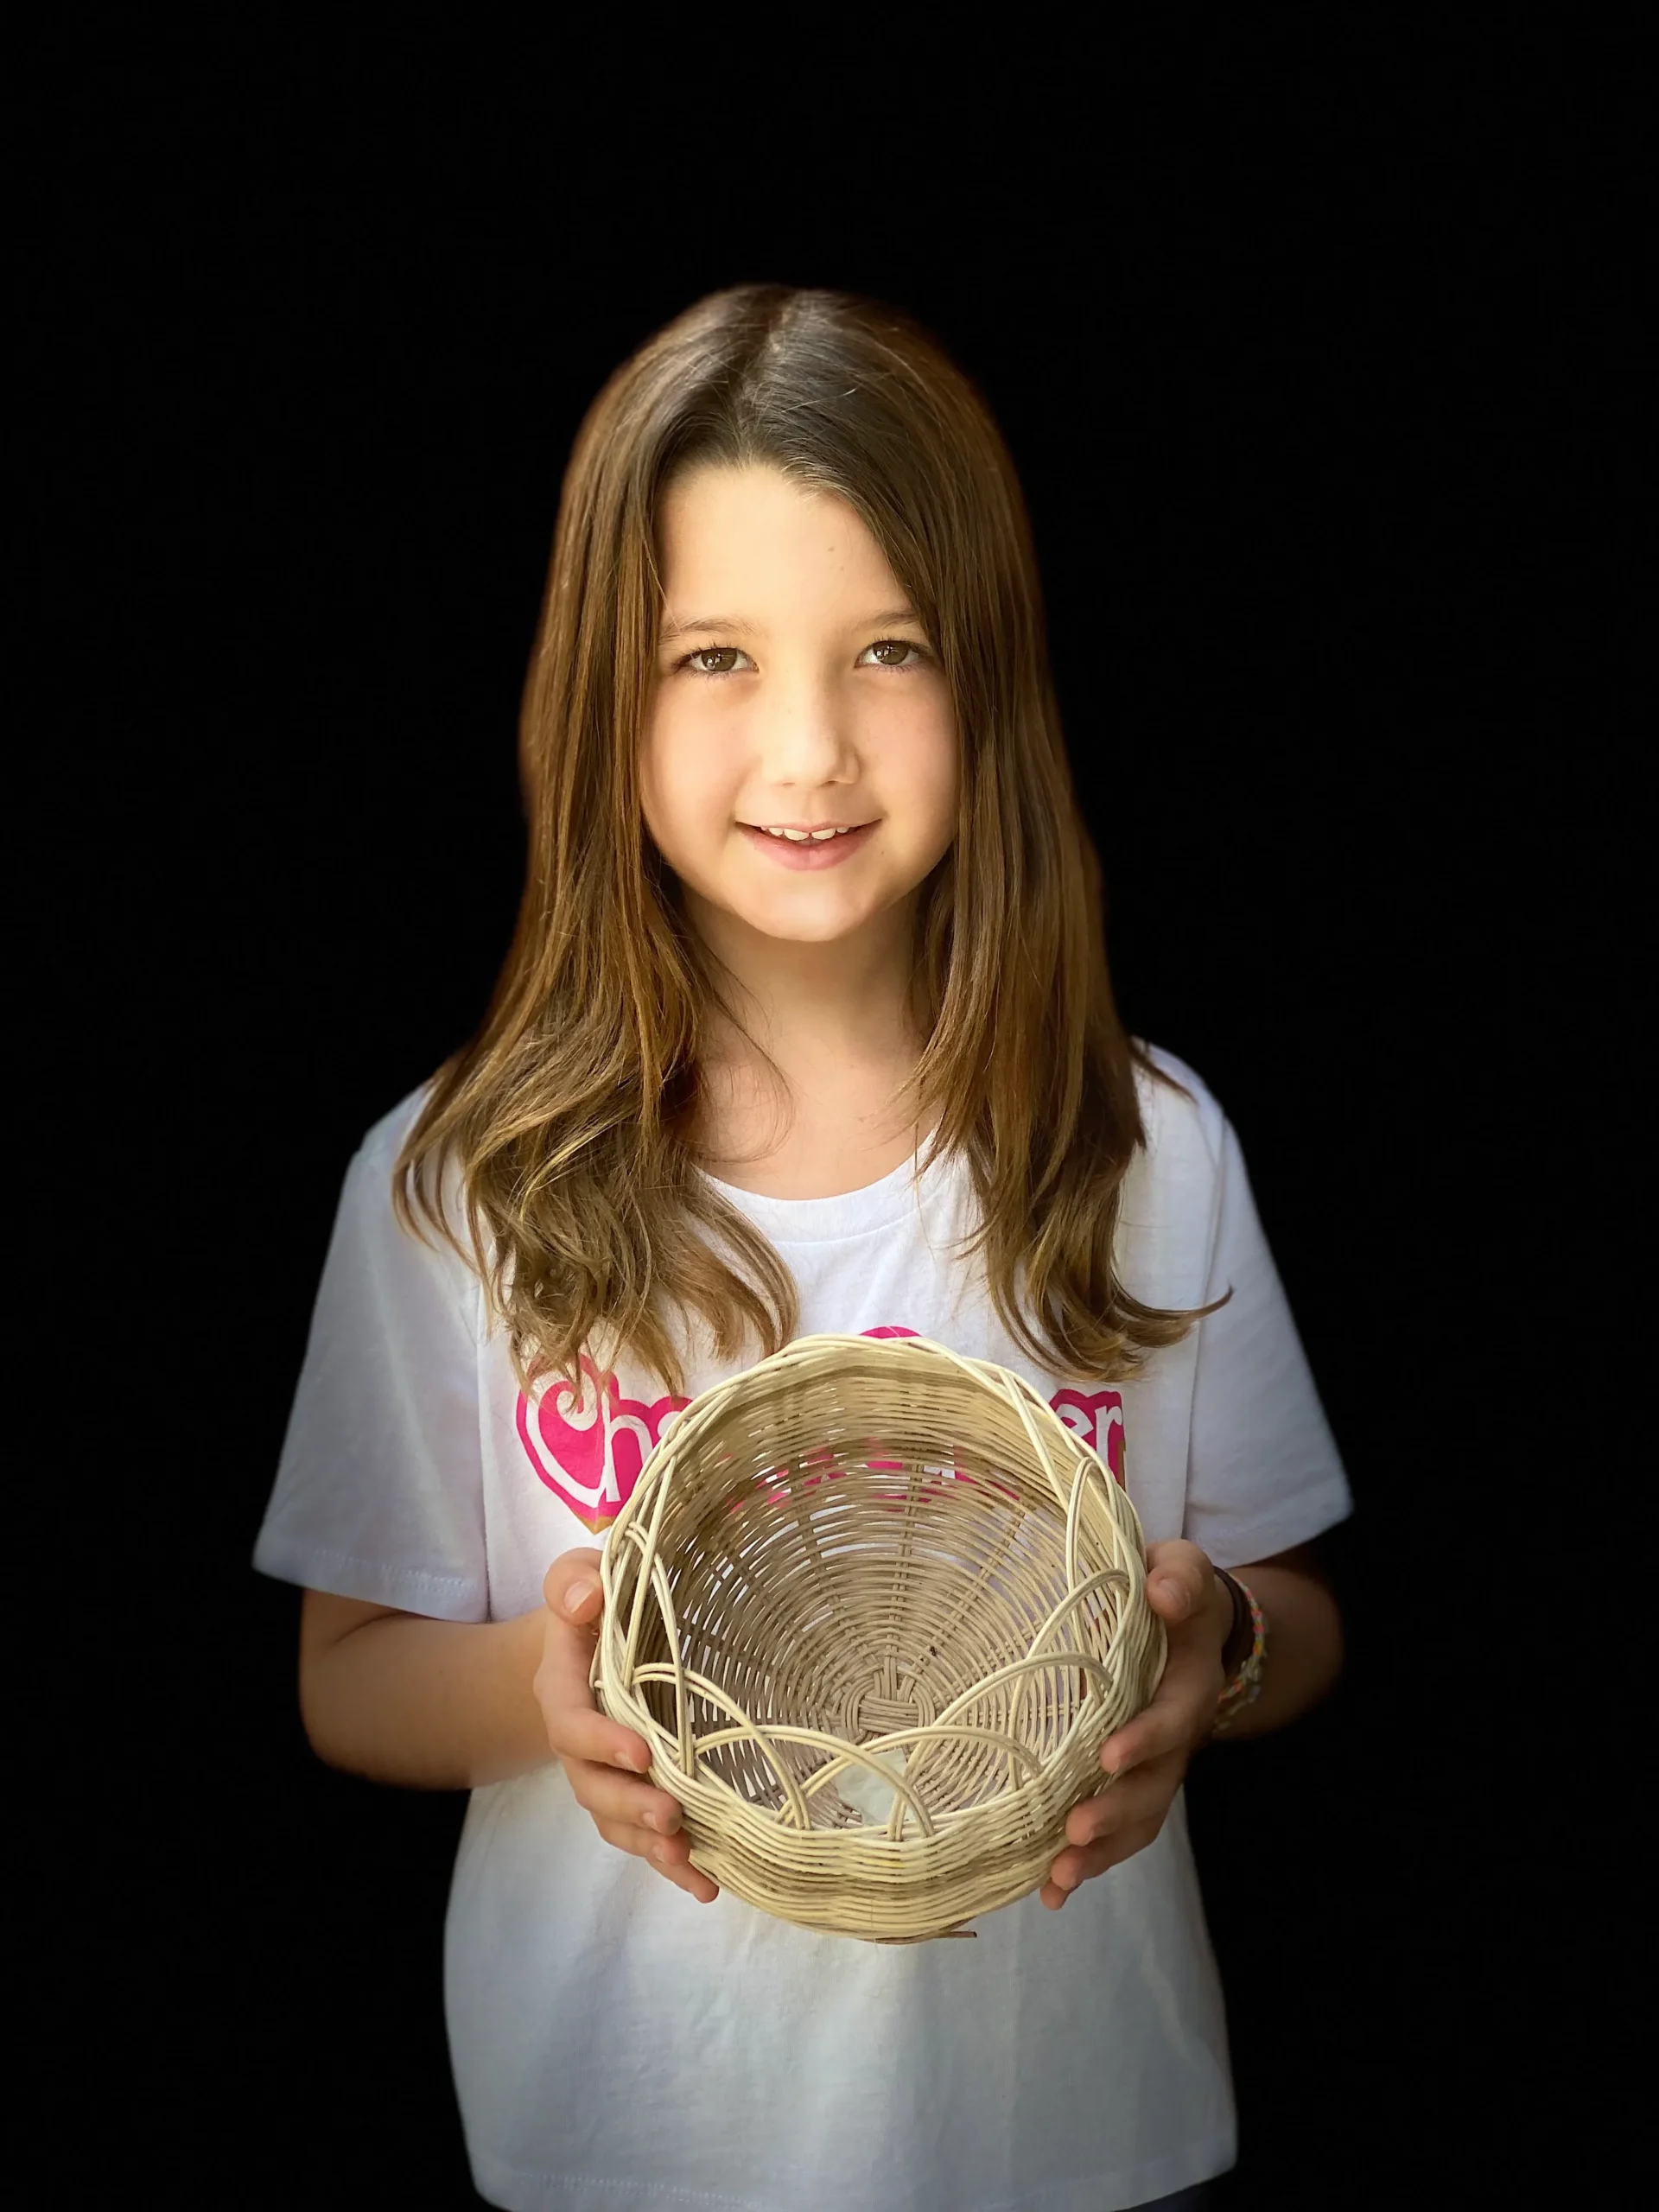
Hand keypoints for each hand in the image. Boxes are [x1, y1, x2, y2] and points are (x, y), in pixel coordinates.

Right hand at [536, 1549, 719, 1905]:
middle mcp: (578, 1743)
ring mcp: (603, 1774)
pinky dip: (671, 1864)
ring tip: (689, 1859)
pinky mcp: (632, 1792)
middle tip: (670, 1817)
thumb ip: (573, 1582)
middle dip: (630, 1806)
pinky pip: (643, 1836)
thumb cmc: (591, 1604)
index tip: (641, 1753)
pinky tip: (707, 1884)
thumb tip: (588, 1599)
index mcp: (563, 1690)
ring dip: (649, 1845)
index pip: (572, 1723)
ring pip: (615, 1821)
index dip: (601, 1742)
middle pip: (592, 1787)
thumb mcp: (575, 1576)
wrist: (585, 1641)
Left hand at [1039, 1538, 1230, 1910]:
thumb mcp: (1181, 1568)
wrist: (1184, 1622)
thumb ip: (1179, 1578)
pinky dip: (1086, 1864)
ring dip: (1100, 1854)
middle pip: (1154, 1789)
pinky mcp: (1126, 1783)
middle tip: (1074, 1831)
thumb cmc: (1171, 1591)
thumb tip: (1163, 1593)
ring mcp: (1152, 1768)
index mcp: (1187, 1686)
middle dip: (1115, 1813)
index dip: (1144, 1740)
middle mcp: (1175, 1739)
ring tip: (1058, 1878)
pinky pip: (1115, 1831)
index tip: (1107, 1757)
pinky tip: (1047, 1891)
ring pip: (1136, 1822)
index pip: (1170, 1719)